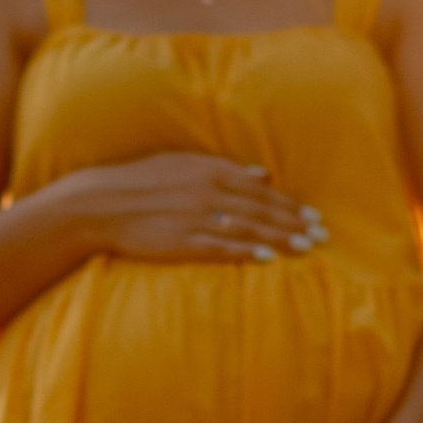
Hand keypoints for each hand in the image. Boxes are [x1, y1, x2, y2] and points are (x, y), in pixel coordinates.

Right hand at [65, 155, 325, 267]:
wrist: (99, 203)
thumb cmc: (142, 180)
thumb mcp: (184, 164)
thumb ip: (226, 168)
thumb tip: (263, 175)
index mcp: (210, 170)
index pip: (262, 191)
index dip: (291, 205)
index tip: (315, 217)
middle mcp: (207, 192)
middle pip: (261, 210)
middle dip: (295, 223)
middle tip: (322, 236)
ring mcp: (194, 218)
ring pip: (248, 228)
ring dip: (281, 238)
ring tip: (306, 248)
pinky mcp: (180, 242)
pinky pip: (220, 247)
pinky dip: (246, 251)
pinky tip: (268, 258)